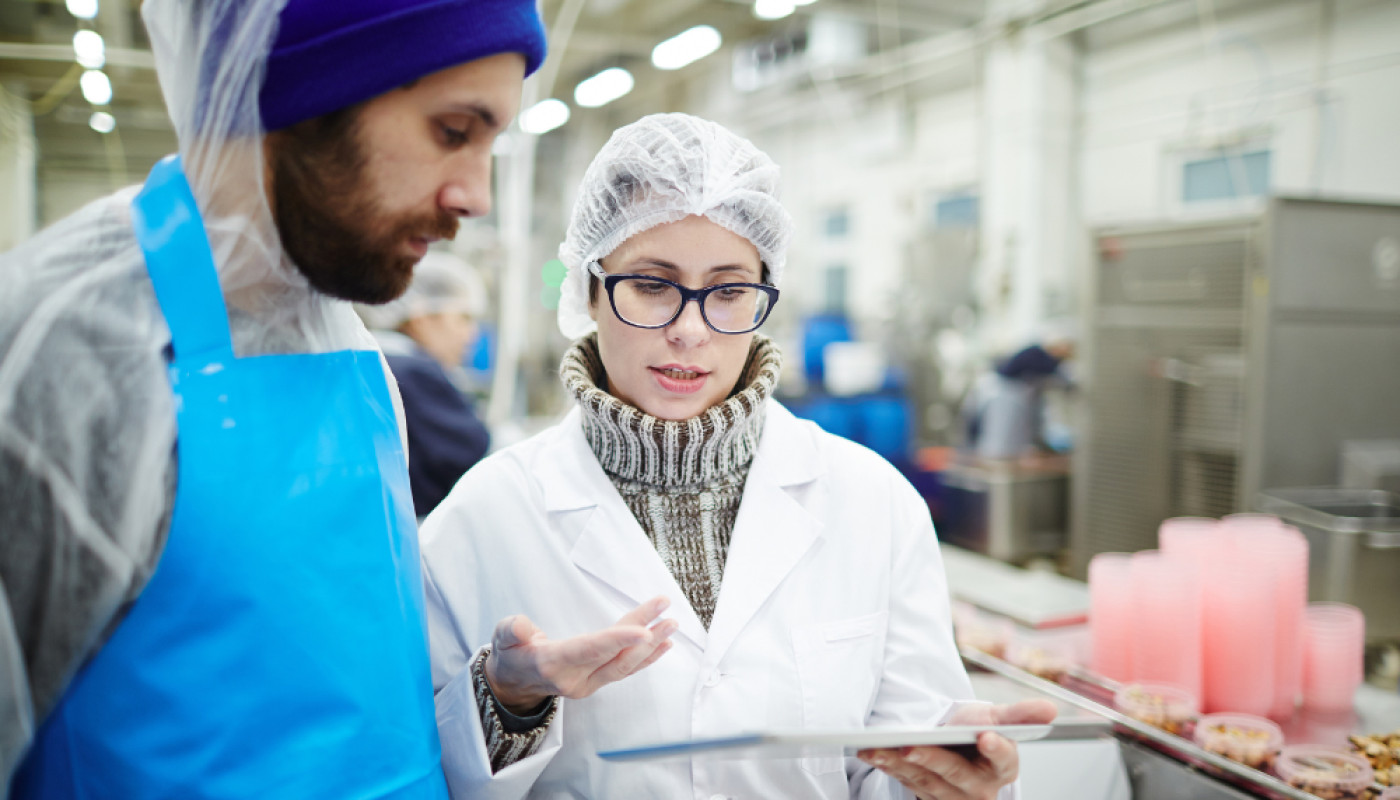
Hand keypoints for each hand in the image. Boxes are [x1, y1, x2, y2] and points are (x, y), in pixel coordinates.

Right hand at [483, 596, 677, 713]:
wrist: (514, 685)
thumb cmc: (511, 655)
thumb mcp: (502, 639)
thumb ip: (511, 631)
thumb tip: (523, 627)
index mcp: (552, 663)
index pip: (590, 650)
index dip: (617, 640)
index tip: (643, 631)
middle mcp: (574, 678)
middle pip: (614, 656)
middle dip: (643, 633)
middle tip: (665, 612)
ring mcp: (588, 683)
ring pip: (624, 665)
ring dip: (651, 645)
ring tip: (671, 624)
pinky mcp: (596, 682)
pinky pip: (626, 670)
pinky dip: (647, 657)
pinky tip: (665, 643)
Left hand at [857, 699, 1056, 798]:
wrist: (958, 746)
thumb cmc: (978, 731)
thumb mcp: (998, 718)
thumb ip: (1021, 714)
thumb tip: (1050, 710)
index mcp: (1003, 766)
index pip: (1004, 758)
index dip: (996, 748)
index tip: (986, 735)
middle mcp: (979, 787)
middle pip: (954, 774)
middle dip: (931, 761)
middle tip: (910, 747)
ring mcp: (951, 795)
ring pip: (924, 780)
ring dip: (898, 765)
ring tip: (878, 748)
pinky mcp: (927, 796)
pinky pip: (906, 782)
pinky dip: (888, 767)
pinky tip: (873, 754)